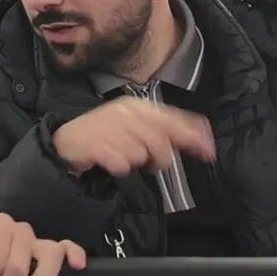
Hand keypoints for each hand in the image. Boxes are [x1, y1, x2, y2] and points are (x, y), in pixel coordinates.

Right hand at [51, 98, 214, 176]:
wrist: (67, 142)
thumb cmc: (105, 134)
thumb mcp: (134, 126)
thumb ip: (165, 130)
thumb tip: (203, 137)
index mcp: (135, 107)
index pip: (171, 118)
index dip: (192, 134)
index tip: (209, 151)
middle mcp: (124, 114)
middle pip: (160, 143)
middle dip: (158, 158)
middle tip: (149, 163)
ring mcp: (110, 129)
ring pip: (141, 155)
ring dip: (135, 162)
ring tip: (121, 156)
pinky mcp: (97, 145)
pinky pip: (122, 165)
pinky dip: (118, 167)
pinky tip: (110, 161)